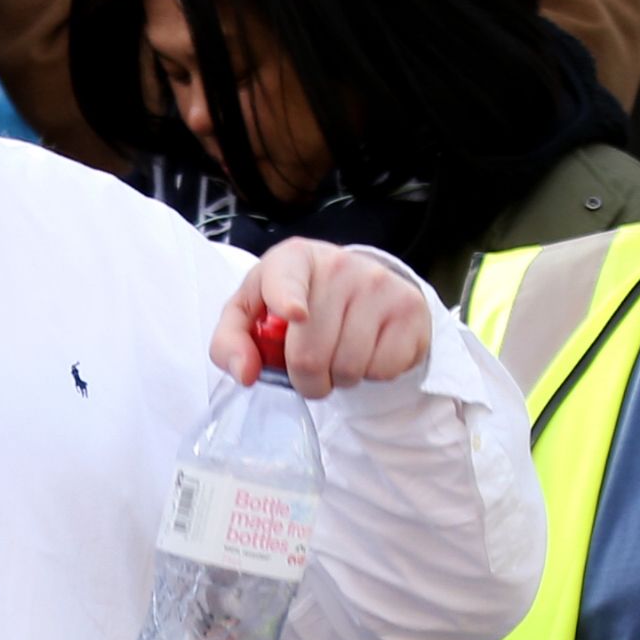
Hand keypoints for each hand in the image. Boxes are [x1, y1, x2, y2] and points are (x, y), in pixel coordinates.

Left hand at [220, 241, 430, 396]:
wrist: (359, 287)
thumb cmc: (295, 302)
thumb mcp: (253, 314)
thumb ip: (230, 343)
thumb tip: (246, 373)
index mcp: (291, 259)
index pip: (286, 278)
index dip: (288, 299)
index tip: (296, 315)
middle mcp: (337, 264)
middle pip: (310, 354)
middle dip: (305, 380)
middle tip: (309, 370)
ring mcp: (377, 283)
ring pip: (348, 368)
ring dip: (338, 379)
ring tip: (338, 357)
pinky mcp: (409, 307)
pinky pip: (382, 369)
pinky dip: (371, 374)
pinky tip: (367, 351)